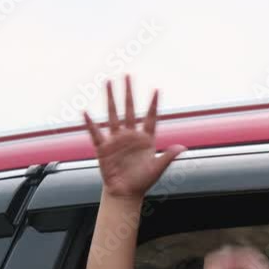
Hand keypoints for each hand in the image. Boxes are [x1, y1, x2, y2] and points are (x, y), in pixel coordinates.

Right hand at [83, 75, 186, 199]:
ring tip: (108, 83)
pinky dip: (91, 124)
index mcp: (145, 139)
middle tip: (126, 76)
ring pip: (113, 115)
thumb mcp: (158, 168)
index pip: (151, 117)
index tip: (157, 89)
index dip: (153, 104)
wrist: (125, 193)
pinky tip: (85, 112)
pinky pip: (96, 133)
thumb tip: (183, 147)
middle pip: (129, 109)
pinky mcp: (104, 148)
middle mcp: (130, 136)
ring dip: (111, 99)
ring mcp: (116, 140)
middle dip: (128, 93)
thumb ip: (168, 156)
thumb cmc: (143, 181)